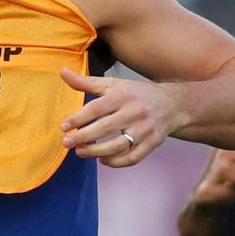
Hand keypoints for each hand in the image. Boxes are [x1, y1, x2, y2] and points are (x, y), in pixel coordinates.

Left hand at [58, 68, 181, 166]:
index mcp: (123, 95)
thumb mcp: (113, 84)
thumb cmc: (137, 93)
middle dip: (83, 137)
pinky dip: (116, 162)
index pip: (97, 108)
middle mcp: (135, 112)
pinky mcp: (152, 143)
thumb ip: (86, 82)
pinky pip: (132, 158)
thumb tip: (62, 72)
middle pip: (105, 128)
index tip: (63, 126)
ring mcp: (145, 129)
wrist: (172, 104)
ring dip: (96, 152)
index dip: (78, 118)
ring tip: (80, 152)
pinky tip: (102, 160)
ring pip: (118, 146)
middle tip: (66, 143)